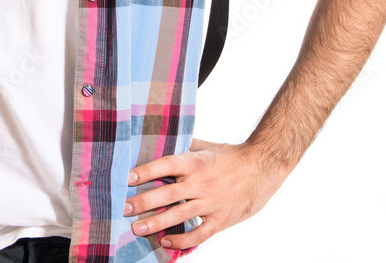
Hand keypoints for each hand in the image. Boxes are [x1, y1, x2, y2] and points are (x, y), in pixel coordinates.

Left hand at [123, 139, 288, 250]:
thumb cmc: (231, 156)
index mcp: (195, 162)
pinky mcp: (220, 219)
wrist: (262, 169)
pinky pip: (198, 233)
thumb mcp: (207, 146)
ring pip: (178, 215)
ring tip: (136, 228)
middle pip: (167, 194)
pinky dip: (182, 240)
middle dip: (143, 202)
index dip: (145, 172)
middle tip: (123, 208)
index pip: (165, 165)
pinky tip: (165, 241)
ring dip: (156, 223)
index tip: (127, 178)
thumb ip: (185, 147)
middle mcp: (200, 183)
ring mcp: (210, 203)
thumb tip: (163, 142)